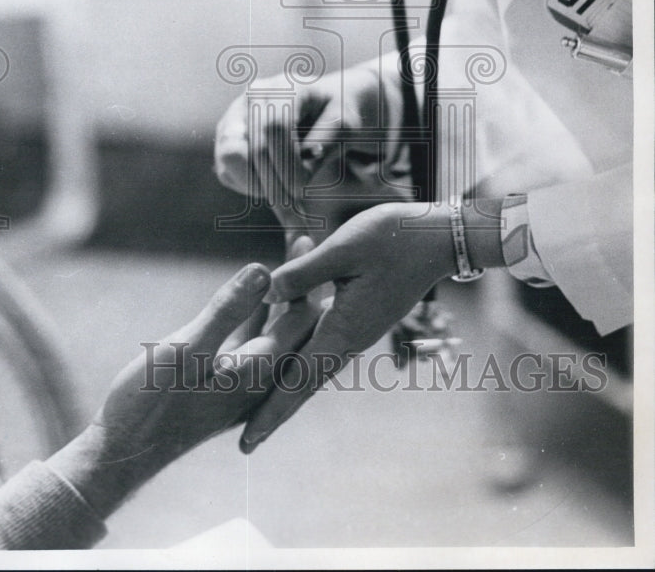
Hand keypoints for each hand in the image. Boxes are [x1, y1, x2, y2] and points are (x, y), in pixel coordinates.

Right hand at [48, 262, 313, 517]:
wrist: (125, 452)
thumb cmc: (151, 403)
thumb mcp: (187, 348)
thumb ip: (226, 311)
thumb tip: (264, 270)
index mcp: (260, 370)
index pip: (300, 317)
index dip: (306, 275)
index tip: (306, 236)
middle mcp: (261, 379)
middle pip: (295, 322)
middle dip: (300, 281)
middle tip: (301, 238)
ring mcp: (244, 382)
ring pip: (274, 329)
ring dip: (280, 295)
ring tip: (285, 258)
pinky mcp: (226, 383)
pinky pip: (253, 340)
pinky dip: (258, 313)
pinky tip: (256, 295)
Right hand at [215, 63, 408, 236]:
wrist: (328, 110)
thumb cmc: (340, 115)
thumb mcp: (346, 124)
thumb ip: (328, 141)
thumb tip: (304, 165)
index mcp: (284, 86)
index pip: (275, 127)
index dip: (287, 164)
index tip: (302, 191)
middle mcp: (254, 97)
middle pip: (252, 146)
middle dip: (274, 183)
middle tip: (296, 208)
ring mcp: (236, 115)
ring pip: (231, 158)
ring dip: (259, 184)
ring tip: (287, 193)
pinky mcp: (228, 138)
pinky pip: (227, 170)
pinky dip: (250, 185)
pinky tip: (276, 184)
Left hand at [239, 200, 503, 452]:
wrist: (438, 239)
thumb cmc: (393, 238)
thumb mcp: (344, 249)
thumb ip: (304, 274)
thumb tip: (264, 294)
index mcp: (344, 328)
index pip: (299, 379)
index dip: (271, 410)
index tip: (246, 442)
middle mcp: (350, 339)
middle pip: (305, 384)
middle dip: (274, 413)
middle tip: (245, 445)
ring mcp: (357, 330)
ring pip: (314, 368)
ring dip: (287, 391)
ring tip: (261, 412)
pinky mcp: (360, 317)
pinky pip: (323, 348)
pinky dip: (301, 363)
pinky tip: (291, 364)